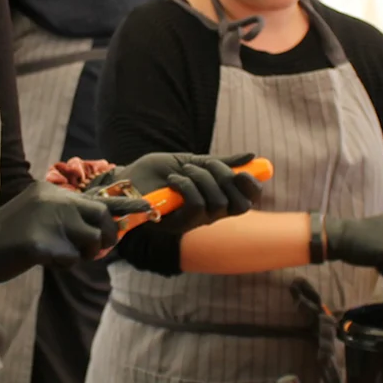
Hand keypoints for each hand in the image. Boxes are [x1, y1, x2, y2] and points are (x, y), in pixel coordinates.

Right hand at [0, 181, 146, 286]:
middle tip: (96, 249)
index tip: (148, 211)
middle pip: (101, 218)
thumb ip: (68, 216)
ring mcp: (47, 220)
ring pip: (91, 240)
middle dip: (107, 237)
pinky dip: (63, 264)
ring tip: (60, 254)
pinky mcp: (39, 244)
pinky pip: (71, 259)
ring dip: (82, 253)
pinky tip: (43, 260)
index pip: (96, 198)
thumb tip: (105, 228)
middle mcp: (52, 200)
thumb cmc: (10, 236)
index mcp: (51, 191)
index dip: (123, 208)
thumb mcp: (38, 214)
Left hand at [91, 152, 262, 234]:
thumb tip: (251, 157)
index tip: (246, 171)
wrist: (130, 178)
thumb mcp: (193, 161)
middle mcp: (210, 215)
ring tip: (183, 170)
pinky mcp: (177, 225)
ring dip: (202, 179)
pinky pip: (196, 206)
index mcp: (216, 199)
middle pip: (237, 204)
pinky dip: (187, 187)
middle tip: (206, 163)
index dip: (252, 188)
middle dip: (225, 177)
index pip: (247, 201)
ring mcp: (194, 222)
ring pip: (216, 203)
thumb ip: (220, 163)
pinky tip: (173, 180)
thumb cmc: (159, 171)